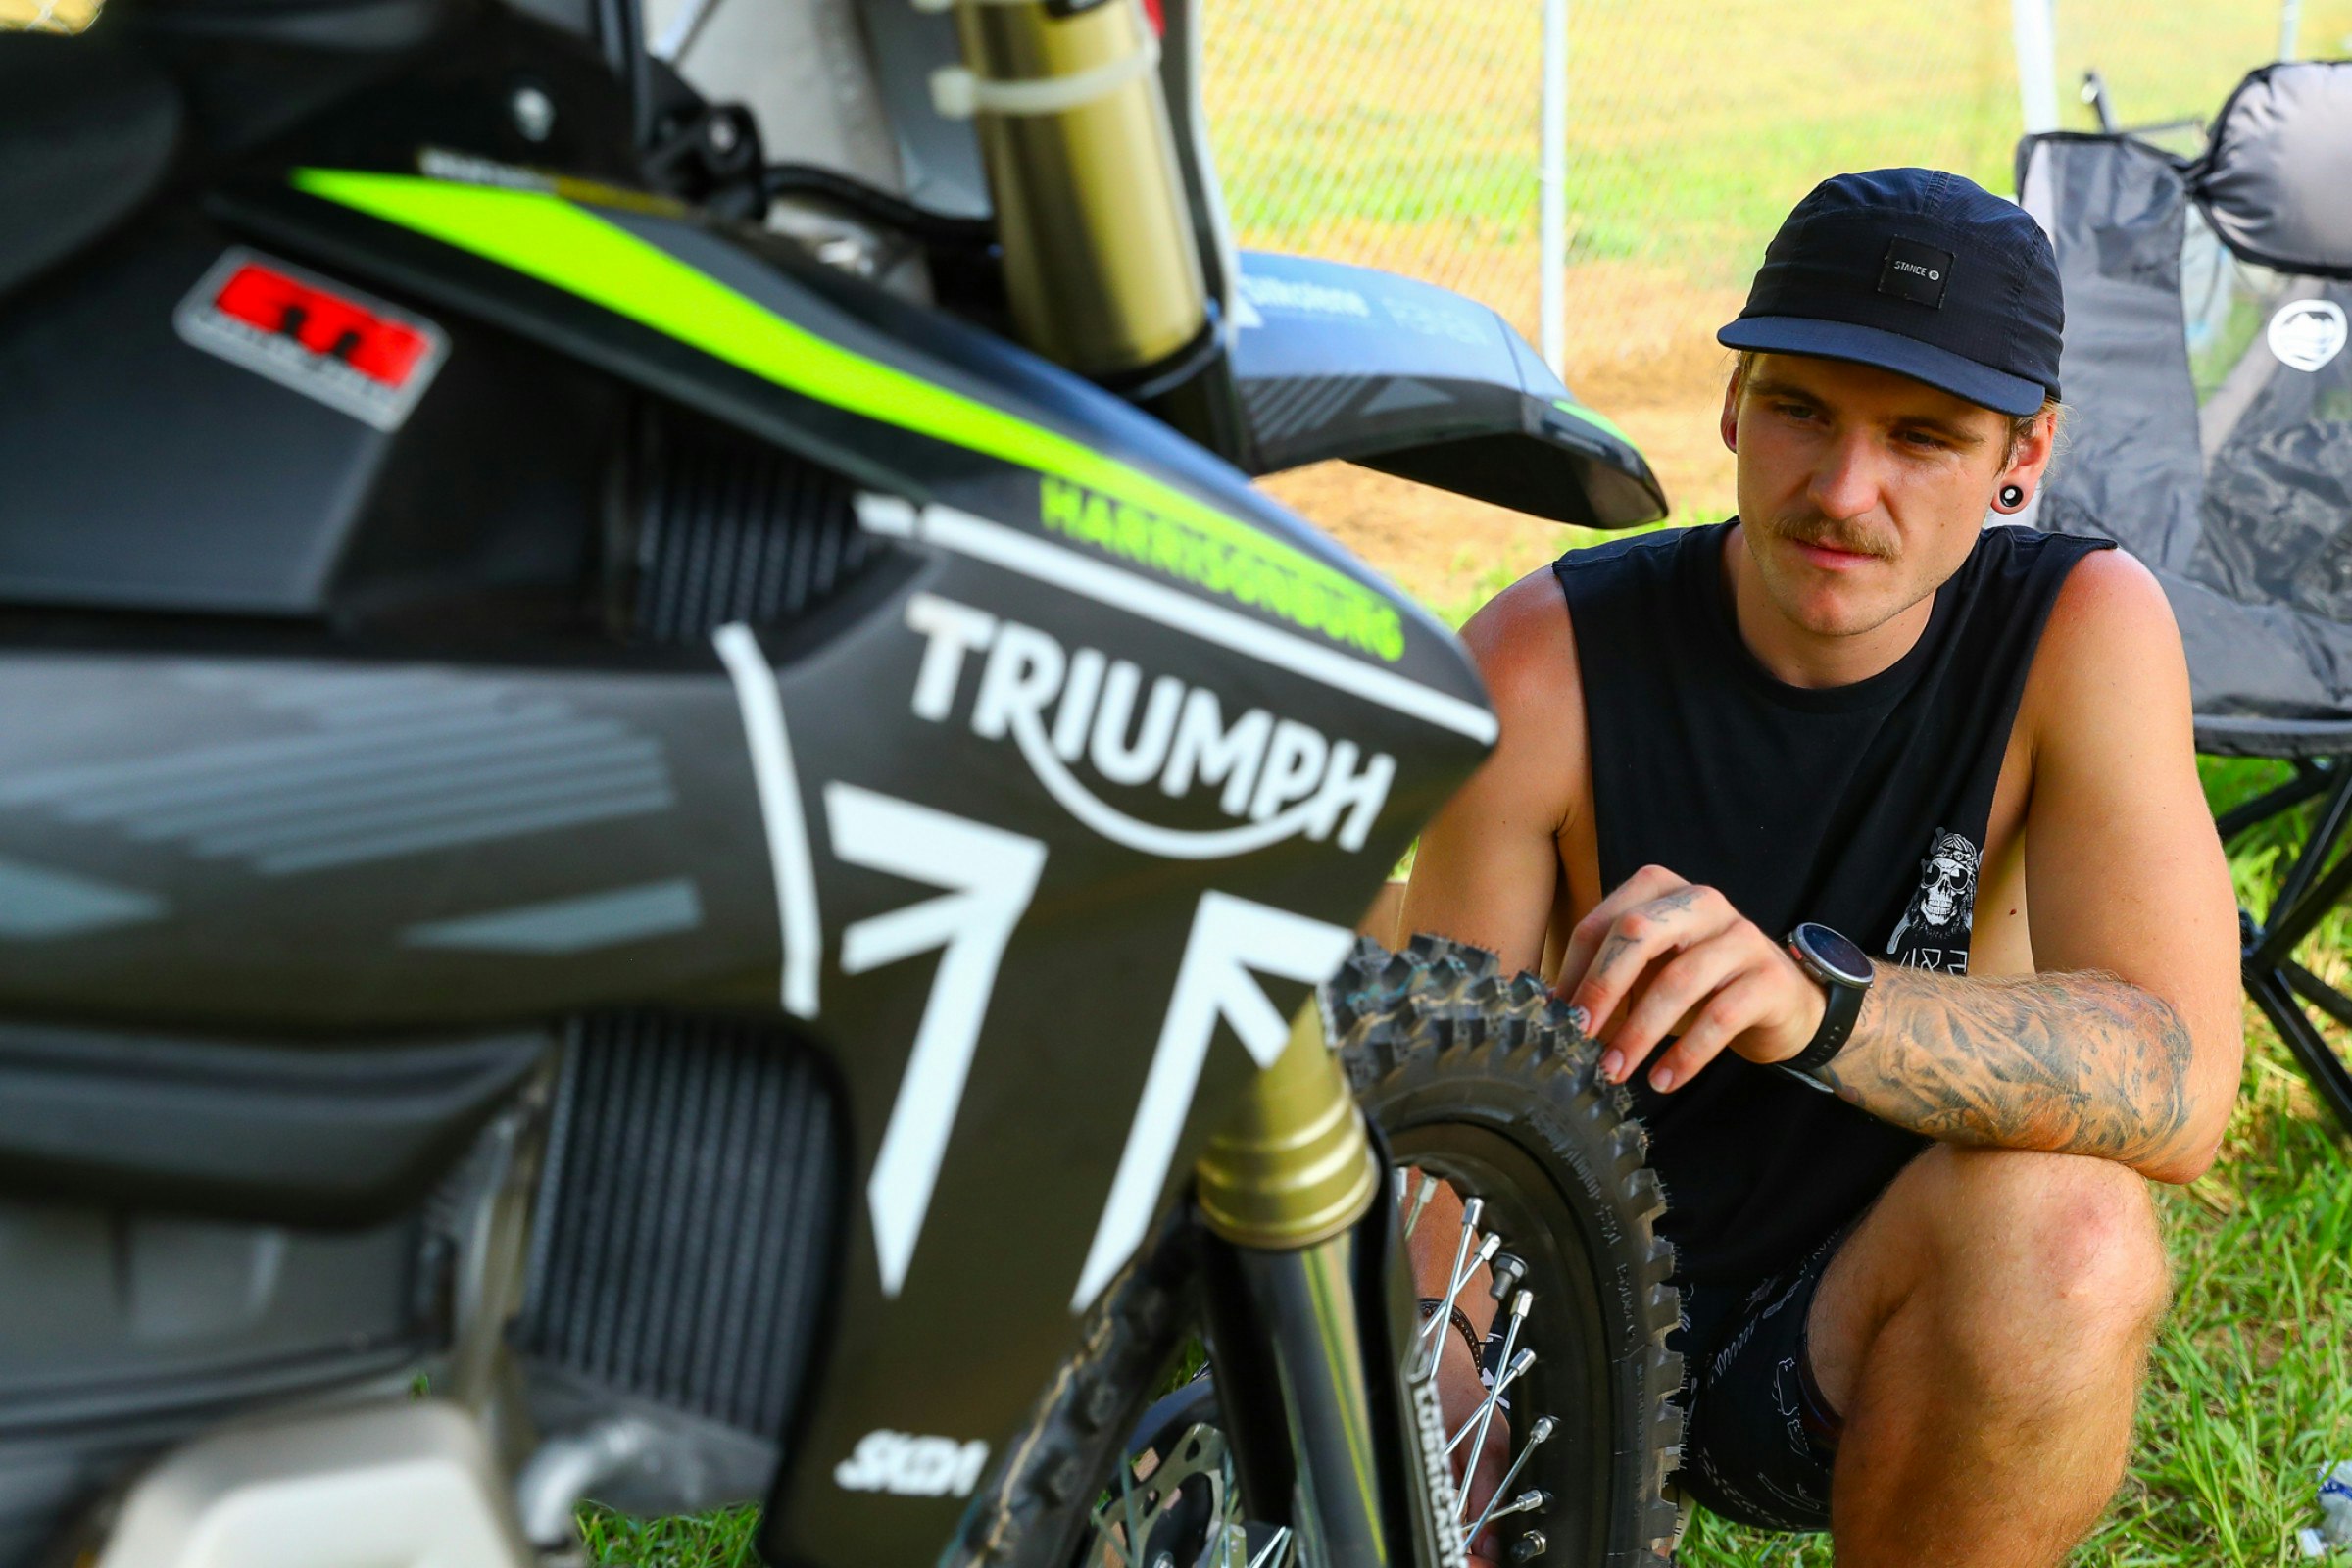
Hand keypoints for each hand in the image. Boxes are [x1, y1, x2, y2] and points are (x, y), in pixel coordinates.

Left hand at [1556, 864, 1827, 1091]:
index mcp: (1661, 890)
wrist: (1782, 1002)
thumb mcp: (1648, 973)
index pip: (1603, 923)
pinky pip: (1720, 1017)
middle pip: (1637, 934)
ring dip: (1639, 1032)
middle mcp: (1702, 902)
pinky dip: (1686, 1055)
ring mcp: (1741, 937)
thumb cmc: (1699, 985)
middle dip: (1601, 987)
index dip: (1574, 971)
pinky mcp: (1769, 978)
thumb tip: (1552, 1008)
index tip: (1555, 1015)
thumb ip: (1607, 979)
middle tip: (1578, 1035)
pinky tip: (1663, 1081)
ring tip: (1613, 1070)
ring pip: (1678, 980)